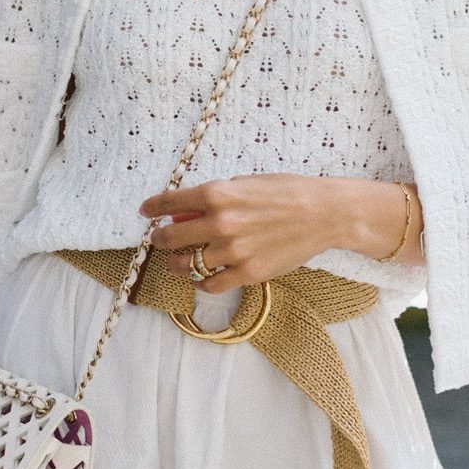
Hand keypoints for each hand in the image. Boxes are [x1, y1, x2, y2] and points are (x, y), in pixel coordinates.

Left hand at [140, 173, 352, 291]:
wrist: (323, 214)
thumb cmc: (287, 192)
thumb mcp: (246, 183)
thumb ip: (216, 196)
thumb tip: (187, 209)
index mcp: (217, 194)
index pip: (169, 202)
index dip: (152, 207)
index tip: (146, 211)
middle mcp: (220, 223)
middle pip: (170, 238)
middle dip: (160, 240)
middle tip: (161, 240)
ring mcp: (233, 251)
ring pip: (186, 265)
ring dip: (178, 263)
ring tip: (180, 261)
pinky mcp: (247, 273)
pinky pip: (210, 285)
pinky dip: (202, 282)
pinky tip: (204, 276)